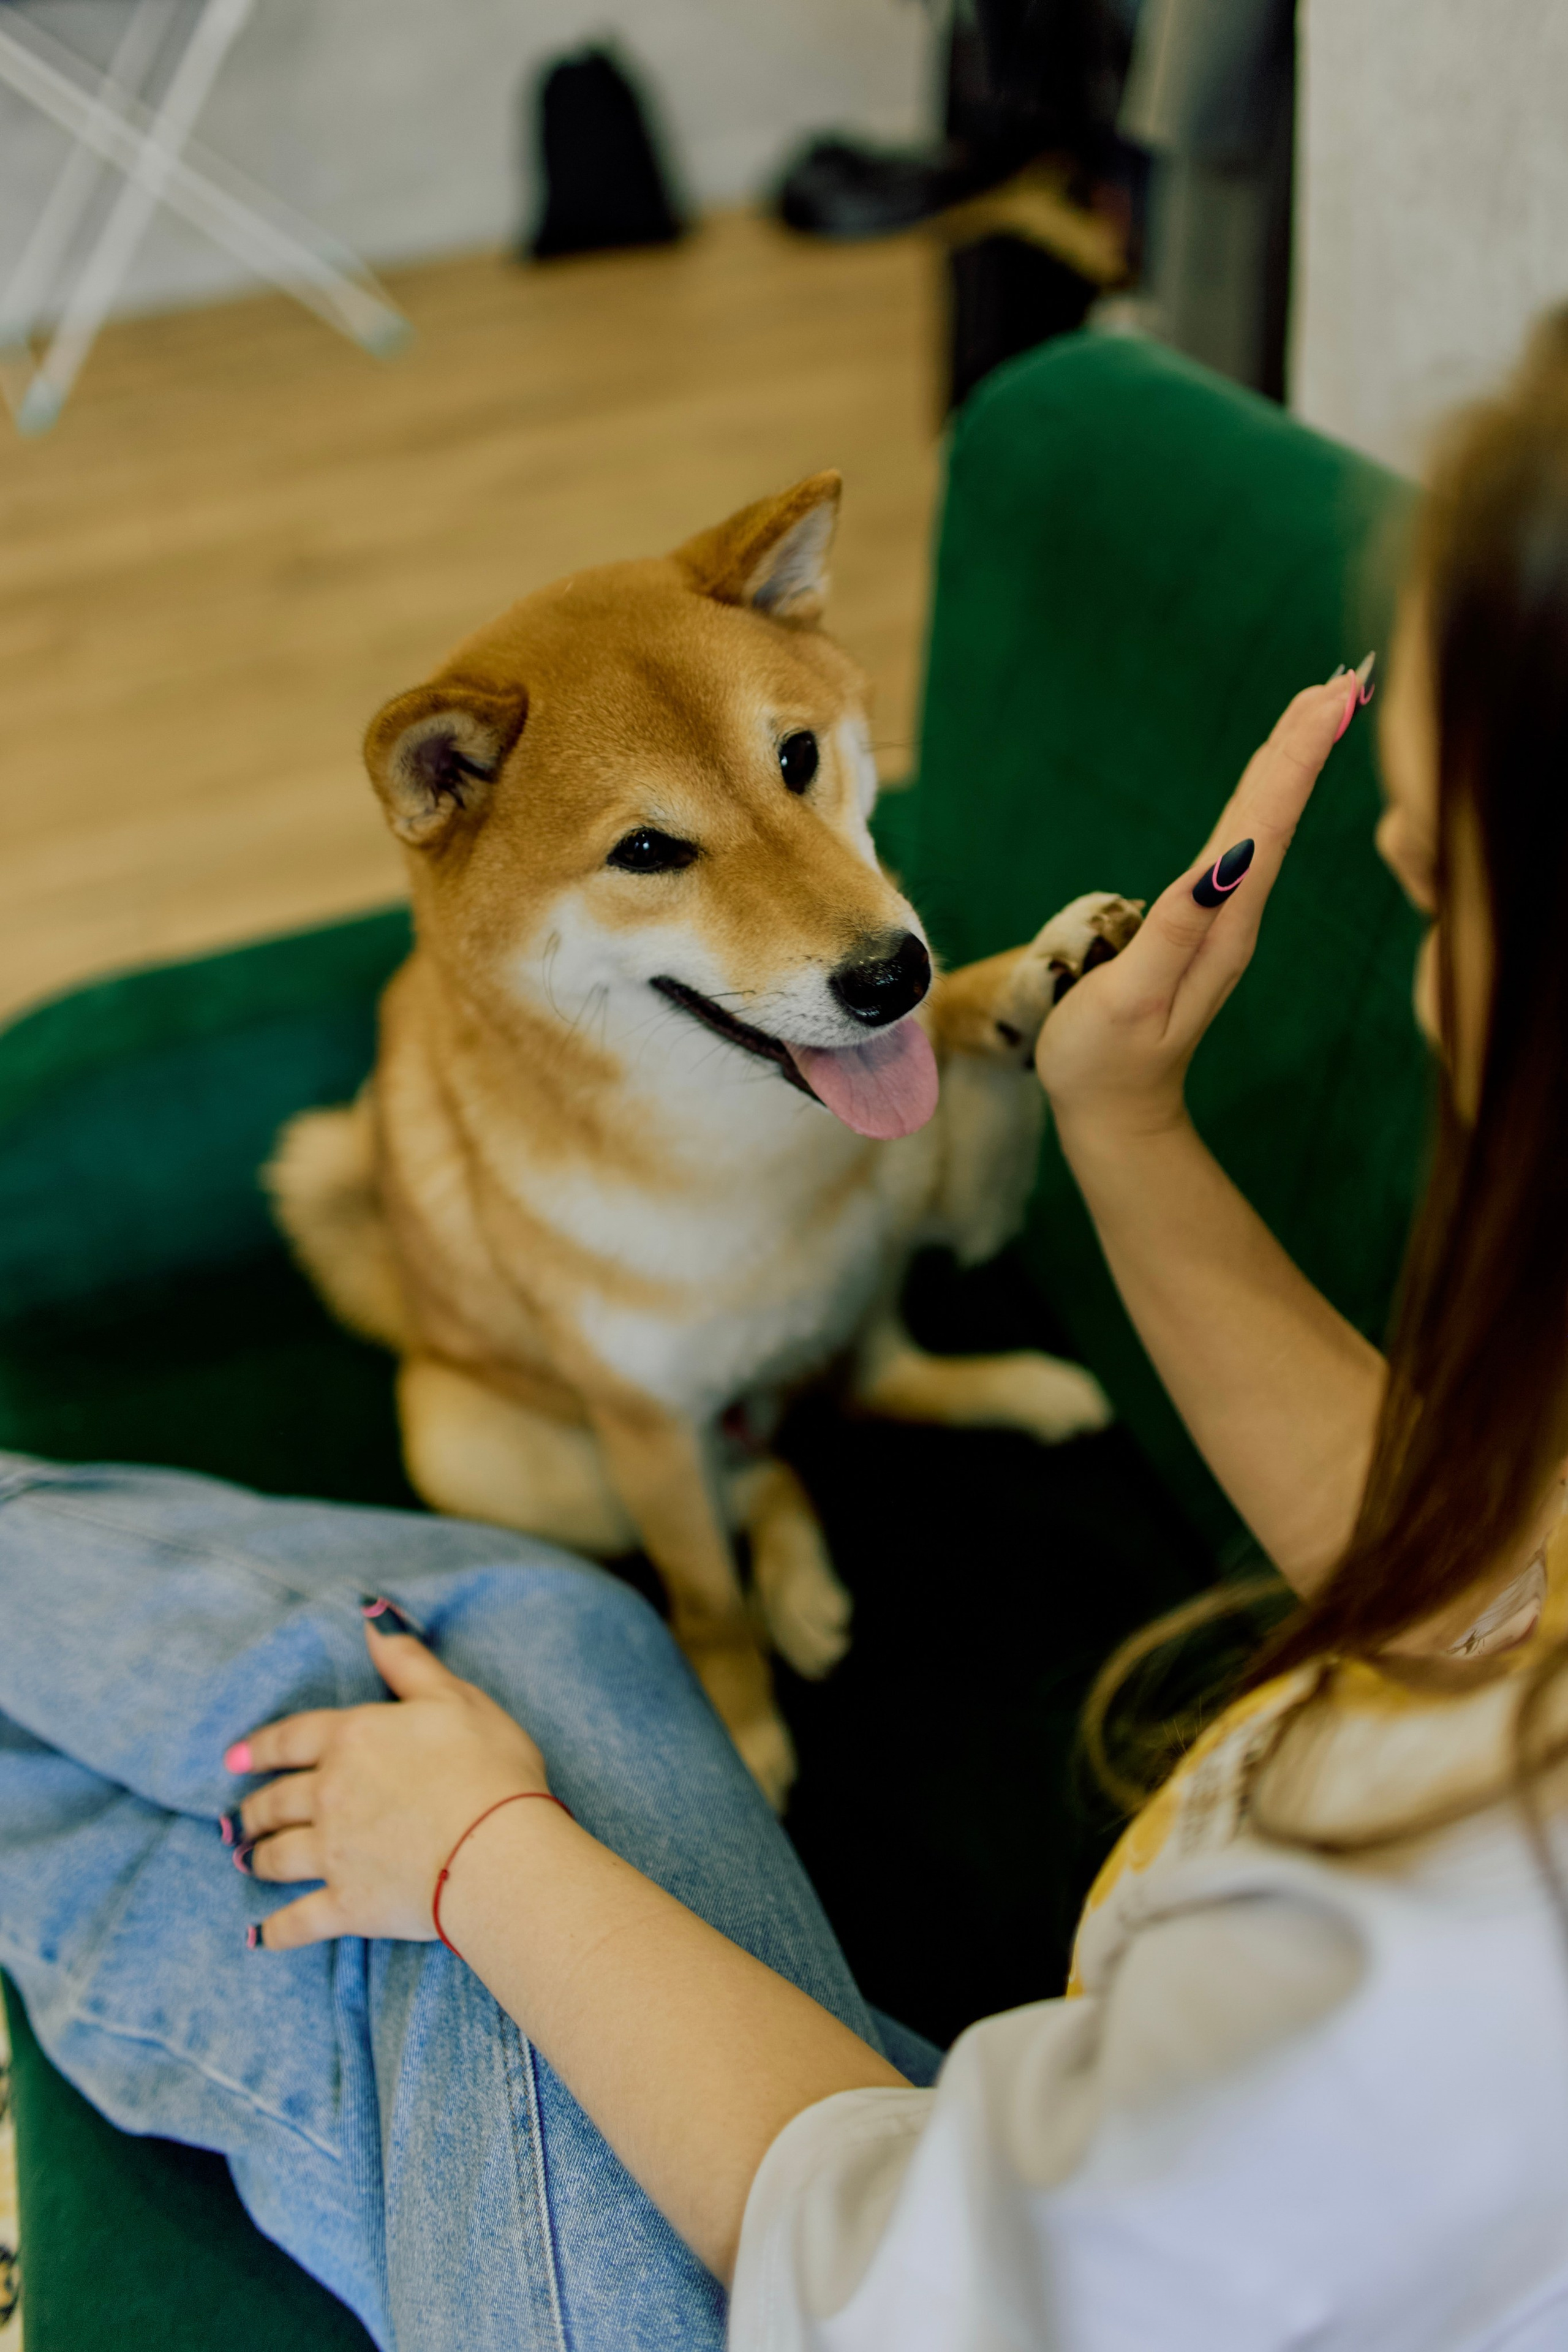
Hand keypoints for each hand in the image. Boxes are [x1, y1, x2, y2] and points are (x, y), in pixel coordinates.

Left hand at [233, 1613, 549, 1949]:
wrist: (499, 1850)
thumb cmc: (488, 1765)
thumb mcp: (454, 1697)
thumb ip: (407, 1661)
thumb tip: (371, 1618)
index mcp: (352, 1739)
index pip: (291, 1738)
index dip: (260, 1747)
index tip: (234, 1758)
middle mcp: (329, 1795)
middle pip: (276, 1801)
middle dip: (255, 1808)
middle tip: (241, 1816)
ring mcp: (333, 1854)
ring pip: (277, 1855)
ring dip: (259, 1857)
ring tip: (247, 1860)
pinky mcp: (347, 1905)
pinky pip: (298, 1921)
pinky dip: (275, 1930)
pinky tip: (259, 1936)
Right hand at [1035, 675, 1357, 1144]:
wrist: (1114, 1111)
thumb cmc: (1104, 1059)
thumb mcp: (1130, 999)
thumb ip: (1178, 930)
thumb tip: (1227, 861)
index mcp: (1221, 925)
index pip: (1266, 827)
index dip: (1295, 760)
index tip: (1328, 702)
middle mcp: (1235, 914)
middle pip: (1277, 814)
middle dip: (1307, 744)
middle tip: (1342, 679)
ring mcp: (1225, 918)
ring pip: (1267, 823)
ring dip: (1294, 763)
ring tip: (1320, 706)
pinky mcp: (1208, 921)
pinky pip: (1246, 842)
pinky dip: (1266, 797)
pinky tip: (1274, 776)